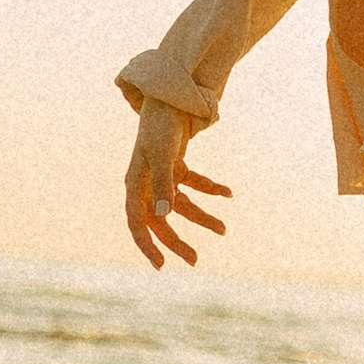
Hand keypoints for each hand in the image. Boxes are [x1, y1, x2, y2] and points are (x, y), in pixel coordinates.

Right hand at [124, 99, 231, 268]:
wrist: (172, 98)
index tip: (160, 265)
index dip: (147, 245)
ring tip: (224, 230)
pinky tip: (229, 193)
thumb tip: (165, 216)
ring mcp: (161, 176)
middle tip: (195, 260)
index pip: (137, 223)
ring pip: (181, 206)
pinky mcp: (176, 166)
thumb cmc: (163, 127)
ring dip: (202, 217)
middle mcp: (145, 184)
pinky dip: (211, 189)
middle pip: (160, 221)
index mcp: (135, 184)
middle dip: (177, 241)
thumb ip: (164, 185)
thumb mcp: (163, 157)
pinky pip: (194, 185)